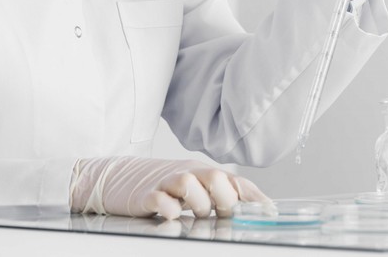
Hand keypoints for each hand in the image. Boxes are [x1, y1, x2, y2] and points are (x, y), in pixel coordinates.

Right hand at [70, 157, 269, 218]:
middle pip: (216, 177)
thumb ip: (221, 194)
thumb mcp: (195, 187)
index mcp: (203, 172)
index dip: (254, 197)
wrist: (117, 176)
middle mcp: (188, 173)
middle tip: (221, 214)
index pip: (236, 181)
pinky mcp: (145, 195)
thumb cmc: (162, 185)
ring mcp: (166, 183)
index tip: (270, 213)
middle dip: (225, 200)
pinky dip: (168, 207)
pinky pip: (159, 199)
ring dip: (198, 204)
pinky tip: (172, 214)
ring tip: (194, 214)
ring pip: (189, 183)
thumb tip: (254, 208)